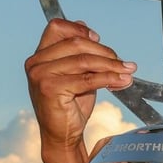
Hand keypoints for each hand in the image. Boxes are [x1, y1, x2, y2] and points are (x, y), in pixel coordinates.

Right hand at [25, 18, 136, 154]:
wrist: (62, 135)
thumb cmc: (69, 105)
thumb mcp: (75, 73)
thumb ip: (79, 53)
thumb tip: (88, 30)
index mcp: (39, 55)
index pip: (57, 27)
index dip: (79, 29)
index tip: (98, 39)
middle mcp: (36, 63)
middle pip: (76, 43)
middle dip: (104, 51)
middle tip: (122, 62)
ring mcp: (41, 75)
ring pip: (84, 60)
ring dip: (111, 65)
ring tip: (127, 71)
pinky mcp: (50, 89)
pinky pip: (87, 79)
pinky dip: (109, 78)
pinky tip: (120, 81)